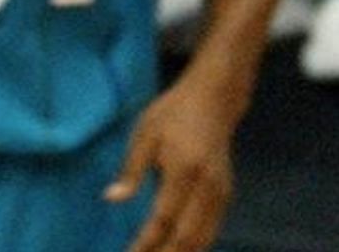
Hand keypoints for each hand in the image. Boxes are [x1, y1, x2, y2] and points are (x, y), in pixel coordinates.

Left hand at [106, 80, 237, 251]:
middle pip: (188, 236)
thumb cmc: (172, 114)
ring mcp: (221, 193)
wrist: (213, 101)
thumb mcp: (144, 135)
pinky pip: (211, 229)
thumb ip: (131, 170)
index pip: (164, 218)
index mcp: (184, 171)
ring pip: (204, 238)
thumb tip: (112, 199)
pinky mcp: (226, 195)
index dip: (147, 242)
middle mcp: (208, 187)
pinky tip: (176, 249)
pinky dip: (195, 245)